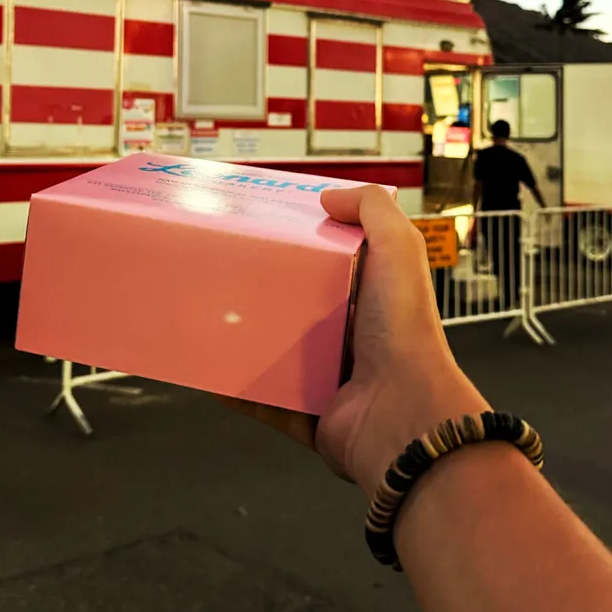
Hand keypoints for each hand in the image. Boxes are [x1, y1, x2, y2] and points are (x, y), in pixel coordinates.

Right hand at [225, 186, 487, 495]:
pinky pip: (261, 401)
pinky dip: (235, 390)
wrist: (403, 415)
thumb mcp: (399, 249)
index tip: (263, 229)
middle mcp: (352, 337)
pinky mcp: (307, 415)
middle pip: (296, 307)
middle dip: (262, 292)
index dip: (301, 245)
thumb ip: (374, 210)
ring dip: (243, 340)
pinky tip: (209, 372)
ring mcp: (328, 378)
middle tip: (223, 270)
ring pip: (274, 353)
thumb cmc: (405, 332)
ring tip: (207, 317)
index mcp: (373, 297)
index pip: (332, 264)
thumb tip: (332, 195)